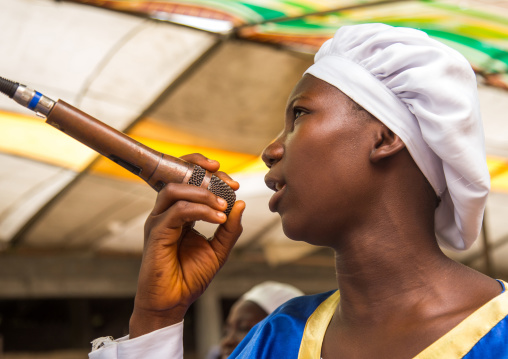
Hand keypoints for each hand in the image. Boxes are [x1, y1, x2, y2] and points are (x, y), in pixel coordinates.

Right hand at [129, 154, 245, 337]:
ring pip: (175, 189)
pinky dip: (201, 211)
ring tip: (223, 204)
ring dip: (203, 193)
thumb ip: (230, 228)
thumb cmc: (191, 277)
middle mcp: (166, 212)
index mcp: (179, 213)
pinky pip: (178, 211)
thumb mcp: (219, 250)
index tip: (235, 183)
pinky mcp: (156, 232)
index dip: (209, 173)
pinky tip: (218, 218)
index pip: (189, 180)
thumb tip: (241, 203)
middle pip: (179, 176)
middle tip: (231, 185)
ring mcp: (159, 220)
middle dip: (206, 174)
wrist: (173, 302)